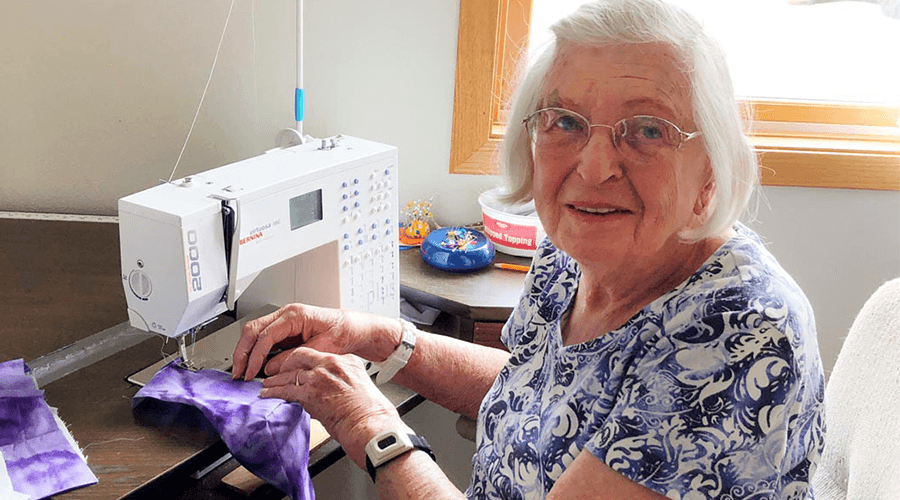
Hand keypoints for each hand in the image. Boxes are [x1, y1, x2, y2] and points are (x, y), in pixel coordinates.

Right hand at [231, 303, 402, 380]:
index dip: (255, 356)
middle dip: (242, 352)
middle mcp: (287, 314)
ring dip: (247, 352)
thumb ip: (293, 358)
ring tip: (243, 372)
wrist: (356, 329)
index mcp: (295, 314)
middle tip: (238, 373)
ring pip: (255, 333)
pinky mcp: (286, 331)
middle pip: (252, 330)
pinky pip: (265, 339)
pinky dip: (257, 352)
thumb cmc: (344, 332)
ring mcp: (285, 322)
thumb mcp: (321, 348)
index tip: (250, 373)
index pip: (265, 335)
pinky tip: (255, 367)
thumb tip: (269, 368)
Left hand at [260, 347, 402, 468]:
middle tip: (277, 370)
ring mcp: (318, 378)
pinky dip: (274, 392)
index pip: (318, 354)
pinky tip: (267, 393)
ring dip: (275, 379)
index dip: (303, 360)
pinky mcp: (309, 394)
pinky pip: (285, 390)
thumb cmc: (369, 410)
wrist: (369, 423)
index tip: (297, 364)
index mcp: (346, 360)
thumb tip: (329, 387)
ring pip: (289, 373)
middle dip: (285, 364)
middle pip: (300, 357)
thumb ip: (342, 380)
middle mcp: (330, 364)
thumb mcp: (360, 383)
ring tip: (267, 383)